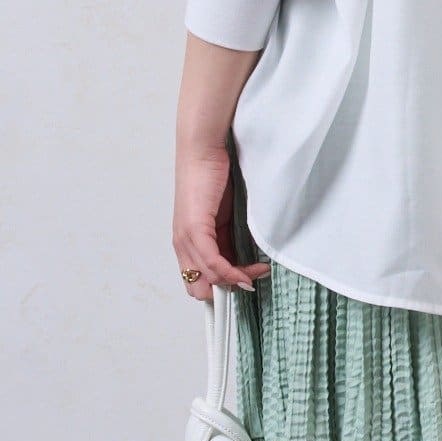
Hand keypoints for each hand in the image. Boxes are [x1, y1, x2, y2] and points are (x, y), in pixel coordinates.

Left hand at [171, 145, 269, 299]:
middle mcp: (182, 244)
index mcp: (187, 242)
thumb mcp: (223, 216)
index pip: (198, 282)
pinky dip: (231, 272)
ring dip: (236, 281)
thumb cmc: (214, 176)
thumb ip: (228, 239)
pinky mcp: (194, 229)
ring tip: (259, 271)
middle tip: (252, 280)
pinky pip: (212, 263)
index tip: (247, 283)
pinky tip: (248, 272)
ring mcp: (186, 238)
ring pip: (208, 278)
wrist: (204, 150)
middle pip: (199, 288)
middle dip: (227, 290)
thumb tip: (244, 263)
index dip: (222, 288)